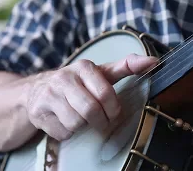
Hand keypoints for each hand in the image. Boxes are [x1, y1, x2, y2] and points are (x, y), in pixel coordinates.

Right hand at [25, 54, 156, 140]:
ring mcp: (49, 95)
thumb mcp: (101, 72)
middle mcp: (64, 78)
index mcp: (83, 67)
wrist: (37, 90)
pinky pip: (62, 132)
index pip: (105, 94)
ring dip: (82, 125)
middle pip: (90, 111)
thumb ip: (127, 66)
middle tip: (100, 120)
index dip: (113, 109)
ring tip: (79, 116)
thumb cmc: (77, 83)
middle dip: (100, 121)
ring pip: (76, 123)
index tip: (114, 112)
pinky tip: (64, 120)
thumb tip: (154, 61)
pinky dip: (68, 132)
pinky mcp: (39, 112)